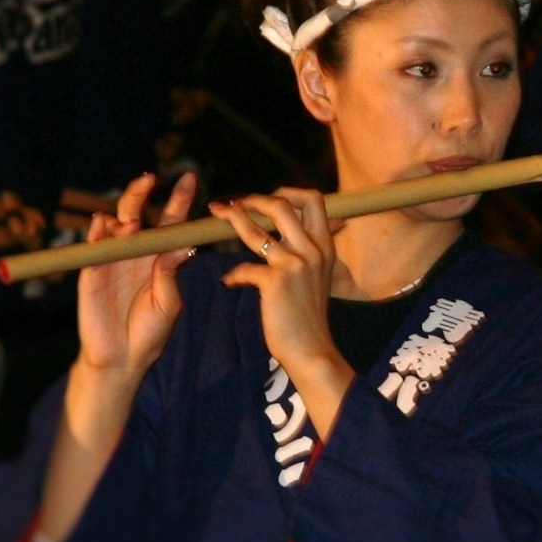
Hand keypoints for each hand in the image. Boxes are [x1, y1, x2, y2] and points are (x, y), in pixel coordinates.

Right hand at [75, 171, 197, 378]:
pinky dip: (97, 233)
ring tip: (133, 222)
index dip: (178, 199)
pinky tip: (102, 224)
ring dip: (123, 216)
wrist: (122, 358)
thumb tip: (180, 248)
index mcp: (159, 257)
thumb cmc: (150, 332)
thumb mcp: (169, 304)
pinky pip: (93, 247)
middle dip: (141, 193)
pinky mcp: (92, 273)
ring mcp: (112, 260)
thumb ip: (170, 275)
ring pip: (114, 225)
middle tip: (149, 179)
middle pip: (137, 213)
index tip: (189, 178)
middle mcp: (135, 253)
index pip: (169, 221)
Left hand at [210, 188, 340, 381]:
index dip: (287, 192)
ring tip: (218, 215)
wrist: (311, 349)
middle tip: (235, 203)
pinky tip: (229, 282)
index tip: (267, 199)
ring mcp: (293, 265)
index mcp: (324, 245)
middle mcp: (312, 250)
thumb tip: (312, 228)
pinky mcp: (275, 283)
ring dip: (233, 219)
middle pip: (282, 205)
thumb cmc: (309, 315)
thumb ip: (312, 250)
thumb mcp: (321, 275)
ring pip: (256, 230)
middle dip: (254, 199)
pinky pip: (244, 268)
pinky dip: (233, 275)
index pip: (313, 199)